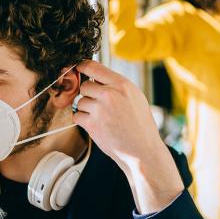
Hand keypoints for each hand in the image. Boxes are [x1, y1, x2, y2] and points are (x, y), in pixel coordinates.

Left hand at [74, 60, 183, 213]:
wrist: (142, 151)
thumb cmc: (141, 126)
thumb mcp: (136, 98)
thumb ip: (117, 86)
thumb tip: (96, 78)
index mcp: (122, 85)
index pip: (93, 67)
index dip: (82, 67)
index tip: (78, 69)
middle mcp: (110, 94)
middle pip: (85, 86)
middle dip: (89, 95)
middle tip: (99, 106)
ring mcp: (99, 109)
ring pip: (80, 102)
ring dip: (86, 110)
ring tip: (102, 119)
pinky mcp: (91, 124)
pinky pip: (77, 116)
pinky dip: (83, 121)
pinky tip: (97, 126)